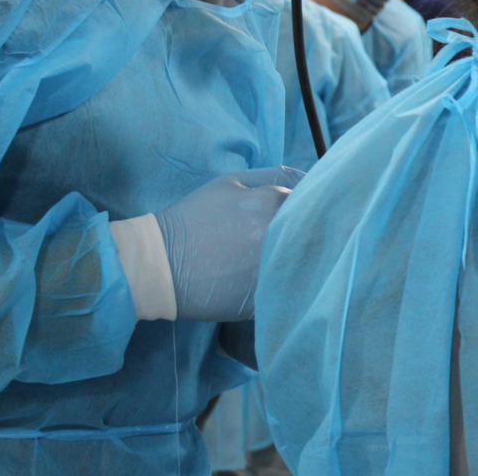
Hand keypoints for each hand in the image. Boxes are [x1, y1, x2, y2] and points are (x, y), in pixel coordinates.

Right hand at [154, 167, 302, 320]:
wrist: (158, 265)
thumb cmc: (194, 218)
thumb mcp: (230, 183)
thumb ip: (274, 177)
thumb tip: (307, 180)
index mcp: (274, 202)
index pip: (316, 202)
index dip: (315, 208)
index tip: (308, 215)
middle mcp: (279, 235)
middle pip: (318, 234)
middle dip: (315, 236)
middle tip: (298, 240)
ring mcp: (272, 270)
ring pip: (306, 265)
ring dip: (302, 263)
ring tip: (282, 263)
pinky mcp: (262, 300)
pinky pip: (289, 293)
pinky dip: (286, 289)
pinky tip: (271, 284)